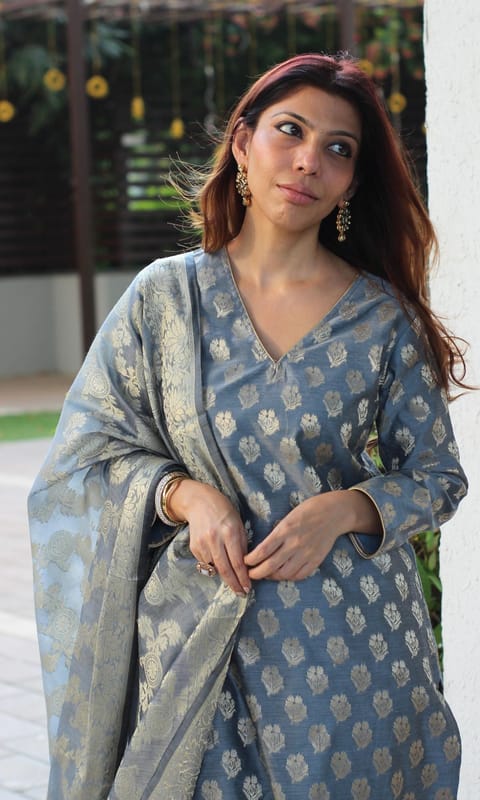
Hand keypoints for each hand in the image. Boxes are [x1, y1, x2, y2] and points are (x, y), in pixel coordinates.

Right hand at [170, 479, 250, 594]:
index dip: (243, 577)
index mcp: (229, 532)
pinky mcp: (194, 546)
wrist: (199, 502)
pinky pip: (205, 562)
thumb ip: (242, 544)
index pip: (237, 561)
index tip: (248, 588)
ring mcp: (202, 543)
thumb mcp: (238, 524)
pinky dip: (213, 565)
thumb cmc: (224, 511)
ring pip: (214, 568)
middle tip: (240, 593)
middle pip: (224, 569)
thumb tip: (246, 566)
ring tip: (232, 579)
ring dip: (224, 575)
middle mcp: (214, 539)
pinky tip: (218, 561)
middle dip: (234, 584)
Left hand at [244, 490, 379, 580]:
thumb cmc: (309, 510)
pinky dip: (289, 577)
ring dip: (272, 576)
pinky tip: (283, 574)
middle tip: (250, 574)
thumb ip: (277, 533)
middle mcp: (294, 544)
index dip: (251, 560)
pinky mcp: (316, 560)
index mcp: (285, 530)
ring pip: (284, 574)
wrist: (335, 512)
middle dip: (257, 573)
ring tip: (266, 574)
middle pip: (271, 566)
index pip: (263, 550)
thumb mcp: (289, 517)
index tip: (245, 562)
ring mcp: (306, 553)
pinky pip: (300, 575)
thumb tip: (263, 549)